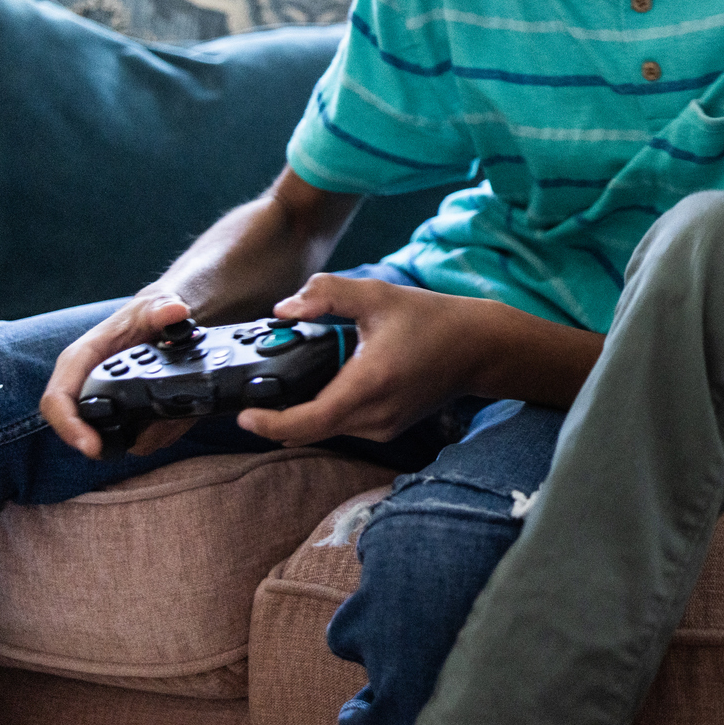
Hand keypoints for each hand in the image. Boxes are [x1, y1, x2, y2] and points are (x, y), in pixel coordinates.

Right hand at [42, 293, 203, 458]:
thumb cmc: (147, 315)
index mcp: (80, 360)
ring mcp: (101, 402)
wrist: (163, 321)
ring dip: (140, 437)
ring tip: (170, 422)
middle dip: (105, 443)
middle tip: (135, 444)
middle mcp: (83, 385)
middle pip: (76, 429)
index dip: (69, 425)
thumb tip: (176, 311)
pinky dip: (156, 432)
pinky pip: (132, 434)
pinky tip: (176, 420)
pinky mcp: (121, 414)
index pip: (57, 399)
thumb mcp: (155, 306)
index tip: (91, 445)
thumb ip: (162, 308)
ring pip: (109, 437)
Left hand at [235, 274, 503, 445]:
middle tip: (258, 388)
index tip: (244, 415)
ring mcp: (383, 428)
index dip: (270, 424)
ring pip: (324, 430)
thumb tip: (285, 309)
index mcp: (369, 384)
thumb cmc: (431, 319)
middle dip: (277, 415)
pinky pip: (343, 427)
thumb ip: (327, 294)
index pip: (308, 422)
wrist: (478, 348)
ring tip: (293, 378)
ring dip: (302, 413)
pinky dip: (325, 412)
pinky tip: (327, 383)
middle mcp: (375, 415)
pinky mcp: (388, 430)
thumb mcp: (377, 295)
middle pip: (308, 430)